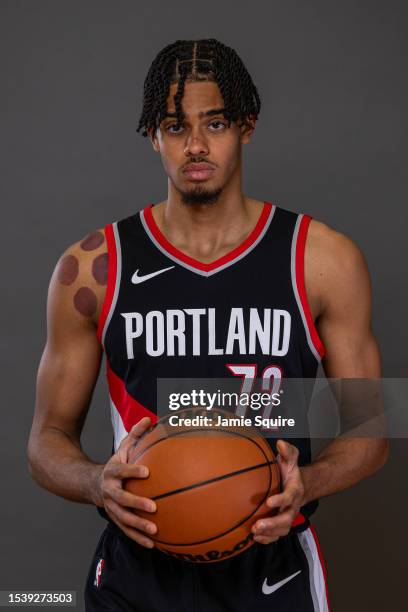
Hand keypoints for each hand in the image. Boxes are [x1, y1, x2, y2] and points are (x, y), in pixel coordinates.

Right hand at [96, 417, 157, 547]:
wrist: (93, 484)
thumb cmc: (116, 464)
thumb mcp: (122, 448)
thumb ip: (135, 434)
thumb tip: (149, 418)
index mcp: (112, 472)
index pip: (122, 471)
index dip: (132, 471)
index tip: (147, 472)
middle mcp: (110, 491)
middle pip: (122, 498)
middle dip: (136, 503)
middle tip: (153, 506)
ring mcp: (111, 507)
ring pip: (124, 518)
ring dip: (138, 525)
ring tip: (155, 530)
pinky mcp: (115, 519)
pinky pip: (127, 530)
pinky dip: (138, 538)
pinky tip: (153, 544)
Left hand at [252, 440, 304, 543]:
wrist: (298, 484)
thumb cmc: (290, 471)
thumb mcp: (290, 458)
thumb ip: (288, 450)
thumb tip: (280, 443)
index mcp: (295, 489)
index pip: (289, 496)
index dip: (280, 500)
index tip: (268, 501)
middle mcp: (293, 505)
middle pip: (287, 518)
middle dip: (273, 524)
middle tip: (258, 525)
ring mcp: (288, 515)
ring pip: (282, 529)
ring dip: (269, 533)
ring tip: (254, 532)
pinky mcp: (281, 523)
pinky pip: (277, 535)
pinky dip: (267, 539)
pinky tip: (255, 538)